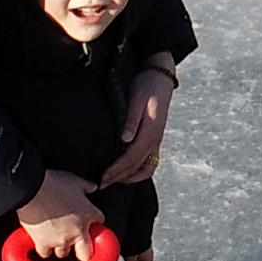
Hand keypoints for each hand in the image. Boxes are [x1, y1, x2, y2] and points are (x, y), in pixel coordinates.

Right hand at [16, 168, 102, 258]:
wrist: (31, 189)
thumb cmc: (51, 183)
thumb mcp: (74, 180)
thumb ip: (85, 186)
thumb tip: (92, 186)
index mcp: (87, 213)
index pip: (99, 222)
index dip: (93, 222)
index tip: (88, 222)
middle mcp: (77, 230)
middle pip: (86, 253)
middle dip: (83, 251)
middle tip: (78, 246)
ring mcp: (60, 239)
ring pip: (63, 253)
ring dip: (60, 247)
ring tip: (55, 238)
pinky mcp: (44, 243)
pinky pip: (45, 253)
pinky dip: (43, 248)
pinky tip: (41, 242)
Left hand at [106, 67, 174, 184]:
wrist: (161, 76)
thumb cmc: (147, 84)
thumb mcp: (137, 98)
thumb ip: (132, 119)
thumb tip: (125, 139)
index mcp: (151, 131)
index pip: (131, 157)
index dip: (116, 170)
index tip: (102, 177)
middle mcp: (155, 139)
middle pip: (137, 166)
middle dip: (119, 177)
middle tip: (101, 184)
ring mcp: (157, 140)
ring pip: (146, 168)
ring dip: (129, 177)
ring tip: (113, 181)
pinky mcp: (155, 138)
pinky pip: (150, 162)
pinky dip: (139, 171)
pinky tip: (127, 172)